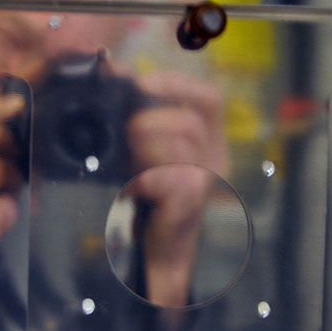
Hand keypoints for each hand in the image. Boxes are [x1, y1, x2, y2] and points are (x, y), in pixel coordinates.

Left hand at [125, 72, 228, 306]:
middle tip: (125, 133)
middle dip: (150, 119)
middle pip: (190, 121)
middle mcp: (216, 160)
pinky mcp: (192, 202)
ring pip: (183, 143)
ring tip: (127, 158)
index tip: (144, 82)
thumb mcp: (146, 154)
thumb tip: (115, 76)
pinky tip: (134, 185)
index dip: (178, 84)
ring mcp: (207, 182)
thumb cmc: (150, 201)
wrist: (160, 254)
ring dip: (146, 143)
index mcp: (209, 142)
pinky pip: (169, 176)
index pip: (210, 100)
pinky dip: (144, 174)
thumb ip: (139, 121)